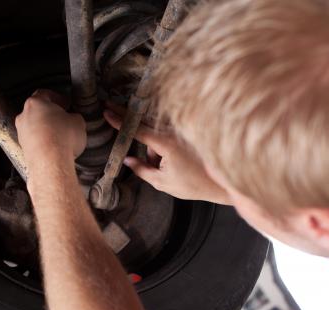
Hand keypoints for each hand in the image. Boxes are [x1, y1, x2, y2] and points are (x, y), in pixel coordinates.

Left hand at [15, 89, 86, 162]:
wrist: (50, 163)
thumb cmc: (61, 139)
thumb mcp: (78, 122)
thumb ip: (74, 117)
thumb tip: (73, 120)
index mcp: (36, 103)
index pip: (45, 94)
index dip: (57, 98)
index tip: (65, 103)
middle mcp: (24, 116)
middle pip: (37, 111)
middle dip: (50, 115)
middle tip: (63, 119)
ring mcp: (22, 133)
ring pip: (34, 127)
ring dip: (46, 130)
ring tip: (60, 136)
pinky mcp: (23, 149)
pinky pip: (34, 142)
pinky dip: (43, 143)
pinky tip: (54, 148)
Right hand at [104, 107, 230, 203]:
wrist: (221, 183)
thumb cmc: (193, 185)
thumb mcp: (162, 182)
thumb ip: (141, 170)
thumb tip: (126, 160)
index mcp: (166, 144)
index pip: (137, 130)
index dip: (120, 121)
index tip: (106, 112)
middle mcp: (174, 132)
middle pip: (143, 123)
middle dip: (127, 120)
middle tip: (109, 106)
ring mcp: (181, 131)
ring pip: (155, 133)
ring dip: (153, 150)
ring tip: (166, 170)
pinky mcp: (187, 133)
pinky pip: (166, 134)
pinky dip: (163, 148)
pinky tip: (175, 163)